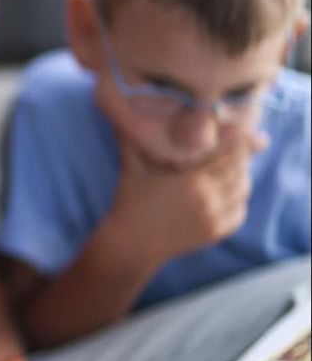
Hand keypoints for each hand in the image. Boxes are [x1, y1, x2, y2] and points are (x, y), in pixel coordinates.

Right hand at [111, 130, 265, 264]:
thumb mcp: (131, 168)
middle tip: (234, 147)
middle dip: (239, 157)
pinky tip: (228, 192)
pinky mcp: (216, 232)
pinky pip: (239, 212)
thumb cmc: (130, 203)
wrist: (132, 243)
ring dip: (240, 177)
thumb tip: (118, 117)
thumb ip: (130, 140)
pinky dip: (239, 200)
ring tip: (230, 167)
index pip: (226, 155)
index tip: (239, 130)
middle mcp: (209, 198)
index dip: (236, 141)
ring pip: (242, 191)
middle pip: (238, 170)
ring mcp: (215, 217)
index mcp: (192, 180)